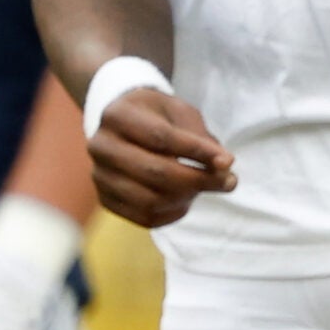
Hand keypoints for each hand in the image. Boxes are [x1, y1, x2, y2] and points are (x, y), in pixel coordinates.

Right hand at [89, 88, 234, 228]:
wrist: (123, 126)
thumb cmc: (157, 116)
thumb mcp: (179, 111)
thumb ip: (199, 136)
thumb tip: (224, 166)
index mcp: (117, 115)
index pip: (161, 138)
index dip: (197, 151)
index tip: (229, 161)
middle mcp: (101, 147)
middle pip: (154, 172)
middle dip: (198, 180)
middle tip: (229, 182)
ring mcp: (99, 177)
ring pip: (149, 199)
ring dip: (187, 198)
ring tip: (207, 188)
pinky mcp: (106, 201)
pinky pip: (143, 217)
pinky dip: (172, 214)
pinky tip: (187, 201)